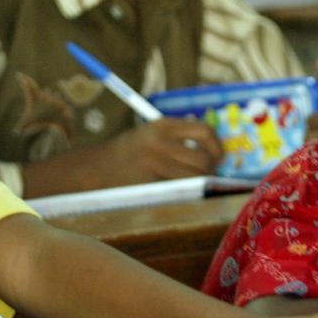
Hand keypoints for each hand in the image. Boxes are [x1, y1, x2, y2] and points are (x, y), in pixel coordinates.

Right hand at [109, 118, 223, 181]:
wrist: (97, 168)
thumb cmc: (130, 152)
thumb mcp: (152, 134)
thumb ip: (179, 139)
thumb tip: (215, 154)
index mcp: (163, 125)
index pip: (204, 131)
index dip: (217, 146)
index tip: (219, 156)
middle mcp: (160, 142)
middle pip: (202, 159)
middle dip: (211, 170)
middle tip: (209, 175)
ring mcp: (154, 164)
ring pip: (194, 178)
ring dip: (201, 183)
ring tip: (198, 184)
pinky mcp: (149, 183)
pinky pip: (178, 189)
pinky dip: (185, 191)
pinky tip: (180, 191)